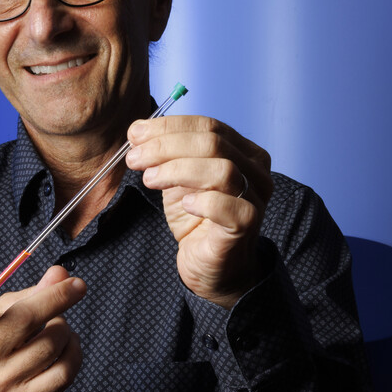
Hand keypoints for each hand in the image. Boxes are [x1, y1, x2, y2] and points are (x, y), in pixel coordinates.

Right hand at [0, 266, 84, 391]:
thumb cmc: (7, 343)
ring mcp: (1, 384)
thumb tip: (61, 274)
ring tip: (60, 327)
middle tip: (79, 286)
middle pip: (25, 319)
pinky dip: (75, 351)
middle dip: (58, 297)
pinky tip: (69, 346)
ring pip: (52, 342)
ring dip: (66, 328)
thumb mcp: (10, 313)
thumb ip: (34, 292)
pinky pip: (65, 370)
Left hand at [125, 115, 272, 307]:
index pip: (208, 126)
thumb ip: (166, 154)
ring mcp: (256, 198)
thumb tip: (138, 131)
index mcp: (243, 152)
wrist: (210, 266)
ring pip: (222, 170)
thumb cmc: (196, 219)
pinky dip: (203, 201)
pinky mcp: (248, 225)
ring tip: (149, 179)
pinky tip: (184, 204)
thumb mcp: (178, 179)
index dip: (169, 127)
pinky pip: (229, 206)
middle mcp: (256, 171)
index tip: (135, 134)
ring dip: (177, 170)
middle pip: (213, 143)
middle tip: (135, 157)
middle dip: (166, 146)